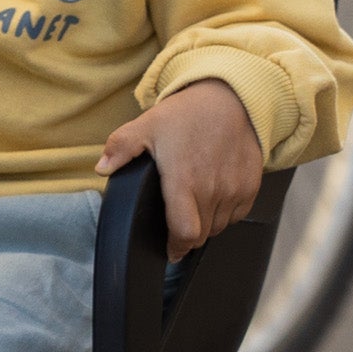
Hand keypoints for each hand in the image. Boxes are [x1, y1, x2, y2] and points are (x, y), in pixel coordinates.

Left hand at [98, 80, 263, 259]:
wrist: (229, 100)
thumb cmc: (186, 115)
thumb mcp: (145, 125)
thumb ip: (120, 148)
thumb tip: (101, 169)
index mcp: (184, 180)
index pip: (184, 232)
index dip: (176, 247)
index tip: (169, 251)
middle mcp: (212, 190)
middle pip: (200, 234)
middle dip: (186, 235)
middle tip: (176, 221)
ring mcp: (234, 190)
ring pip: (219, 227)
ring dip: (205, 224)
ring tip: (193, 204)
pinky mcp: (250, 187)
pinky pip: (237, 215)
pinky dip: (224, 214)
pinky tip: (213, 196)